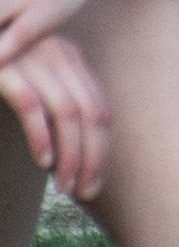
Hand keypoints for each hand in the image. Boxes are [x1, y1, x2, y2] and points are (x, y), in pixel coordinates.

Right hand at [0, 34, 107, 199]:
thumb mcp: (29, 77)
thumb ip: (49, 101)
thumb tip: (65, 148)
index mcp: (68, 58)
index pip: (99, 109)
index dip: (101, 148)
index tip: (94, 180)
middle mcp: (58, 55)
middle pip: (92, 113)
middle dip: (94, 157)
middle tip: (85, 191)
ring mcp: (33, 58)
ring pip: (68, 113)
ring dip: (71, 155)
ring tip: (65, 186)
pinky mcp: (6, 67)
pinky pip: (32, 105)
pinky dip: (41, 136)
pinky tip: (44, 161)